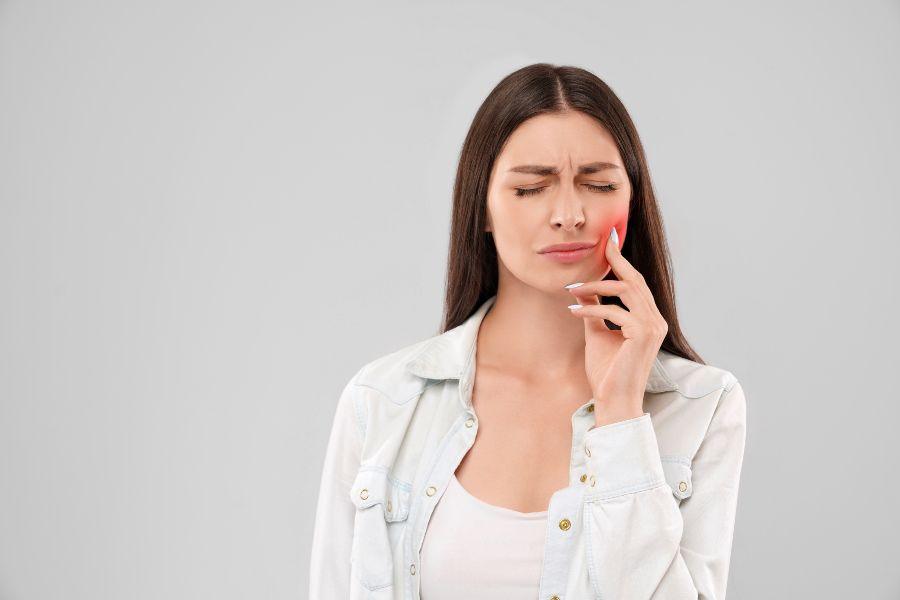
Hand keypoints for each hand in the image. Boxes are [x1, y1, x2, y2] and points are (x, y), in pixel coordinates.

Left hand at [565, 226, 668, 427]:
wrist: (613, 401)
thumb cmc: (607, 372)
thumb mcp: (596, 333)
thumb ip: (593, 310)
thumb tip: (582, 289)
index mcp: (649, 319)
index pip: (636, 283)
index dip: (623, 261)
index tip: (610, 240)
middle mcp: (656, 320)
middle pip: (635, 281)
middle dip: (615, 261)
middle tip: (599, 244)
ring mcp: (652, 327)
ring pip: (625, 291)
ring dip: (595, 286)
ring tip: (571, 288)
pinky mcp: (642, 335)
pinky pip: (614, 311)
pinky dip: (591, 309)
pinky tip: (573, 311)